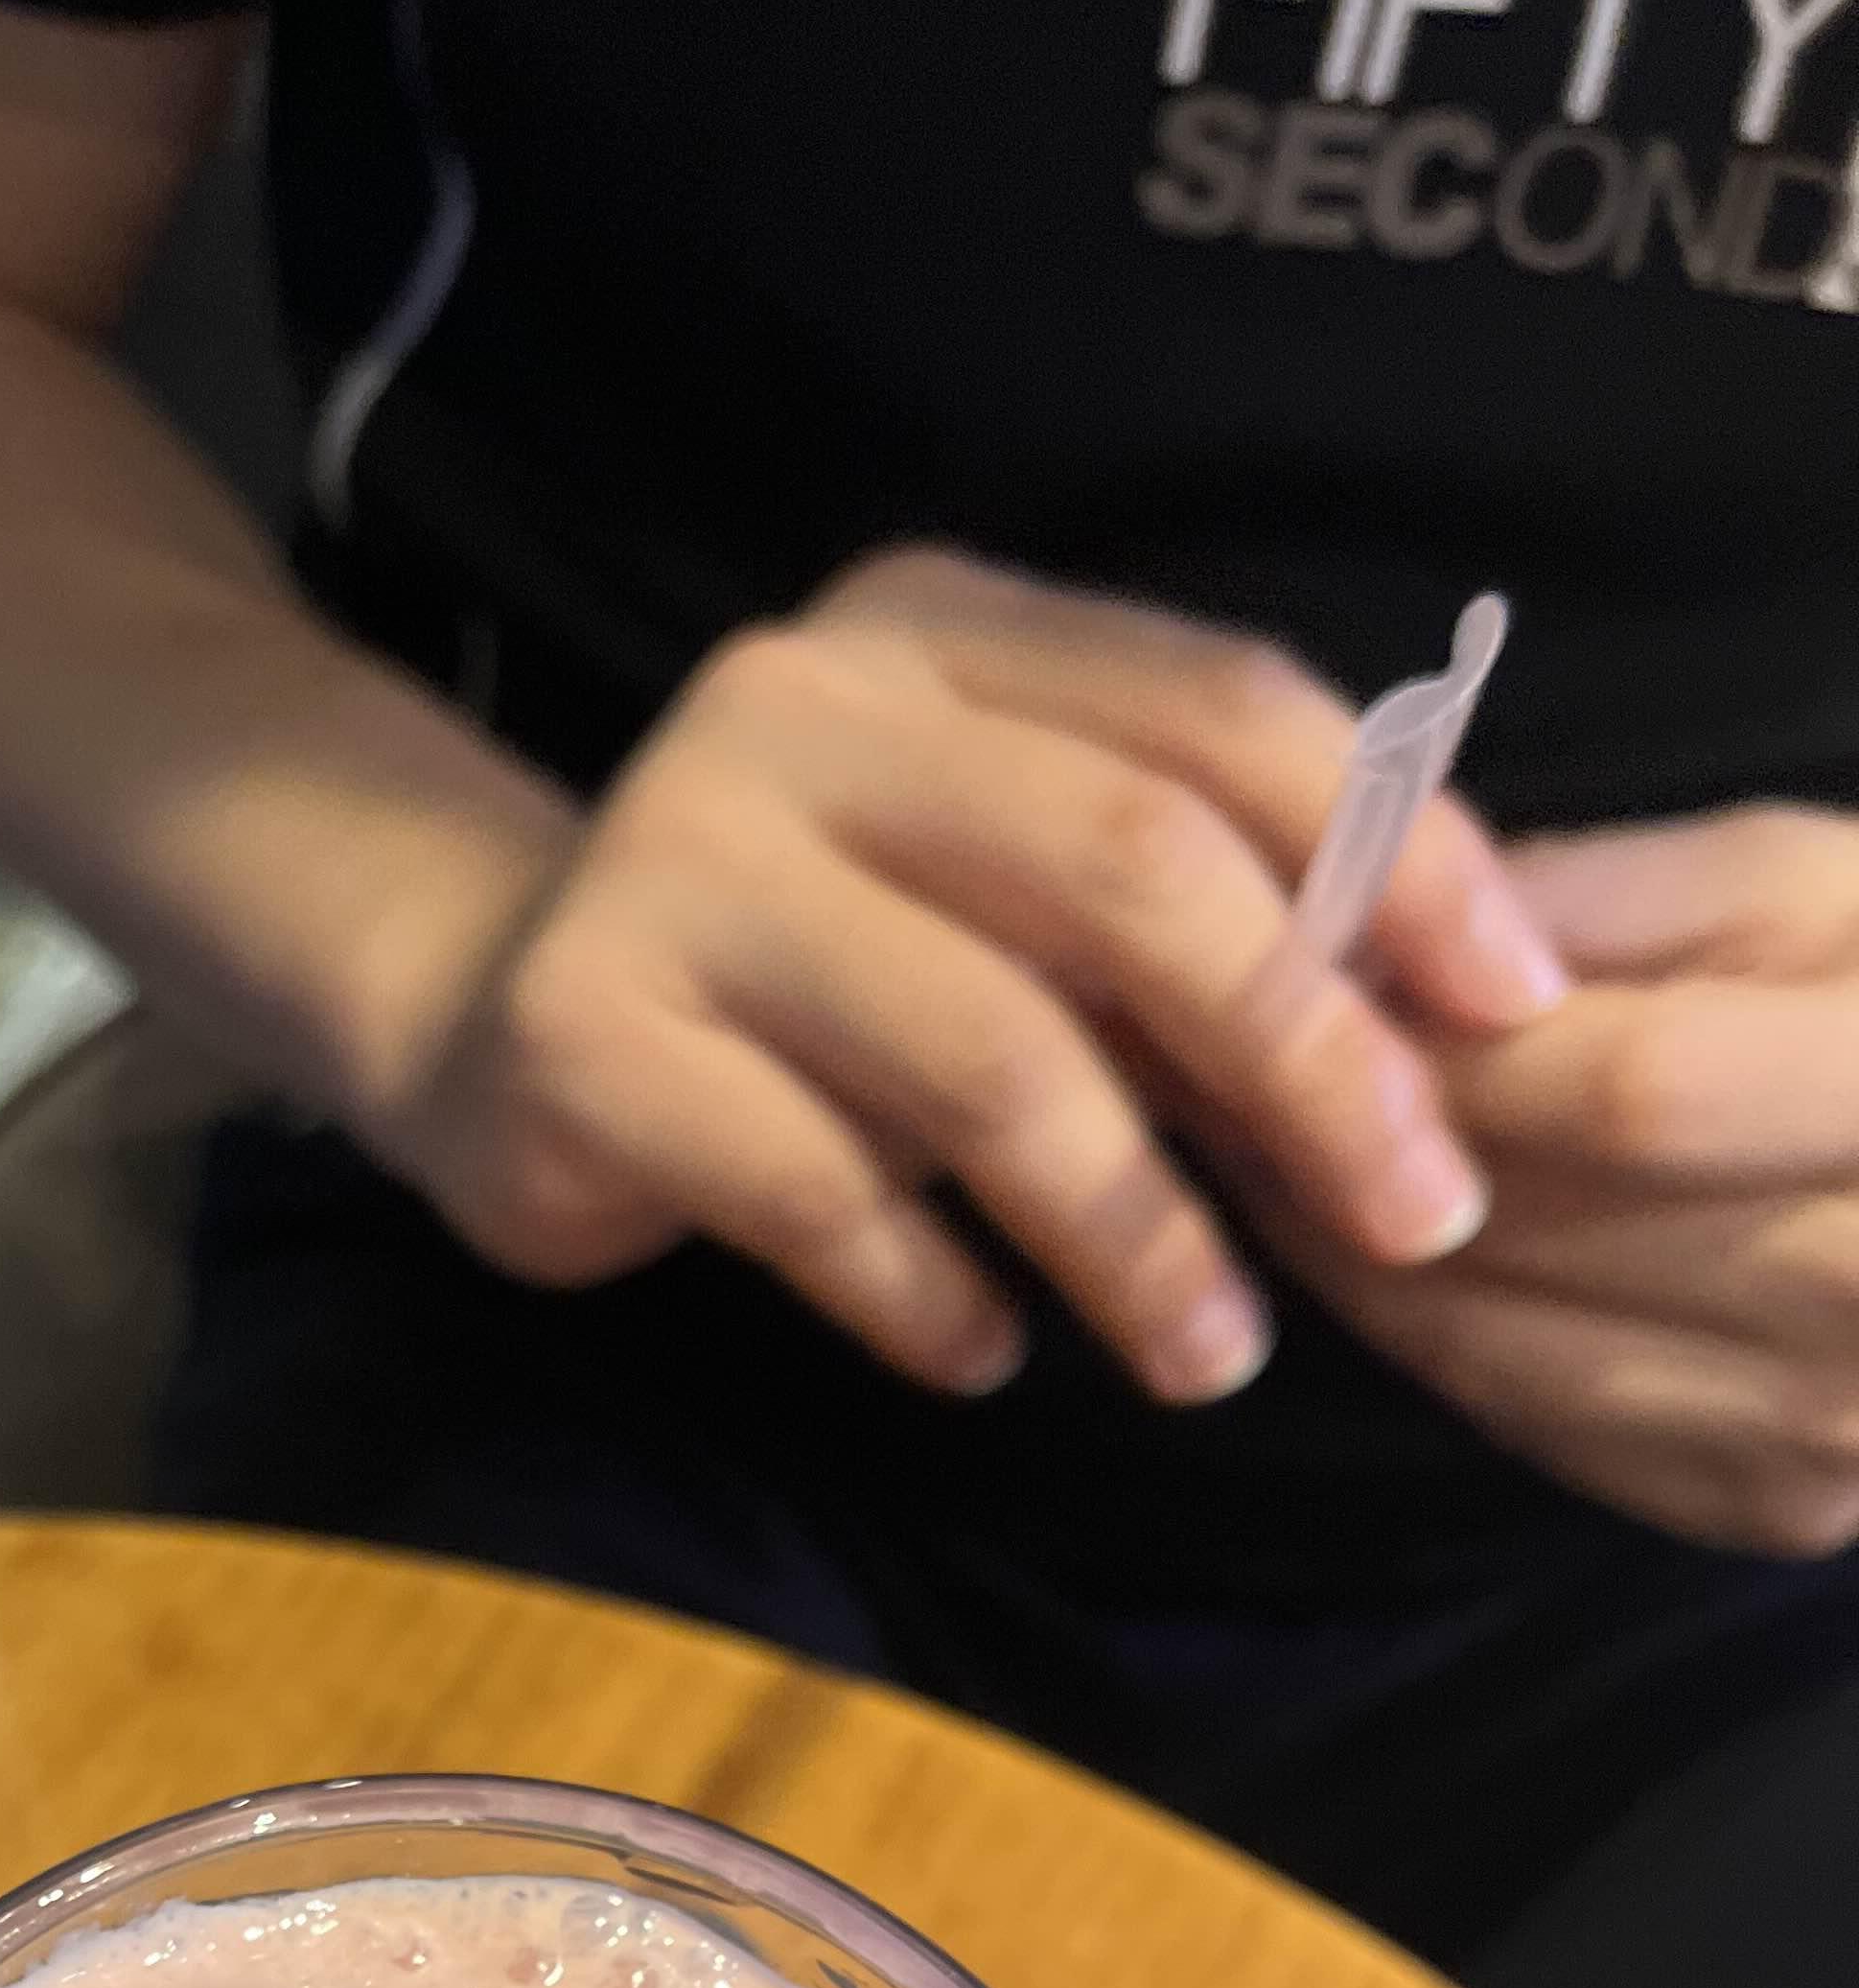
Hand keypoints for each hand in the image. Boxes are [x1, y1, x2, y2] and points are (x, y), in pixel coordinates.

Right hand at [359, 548, 1565, 1405]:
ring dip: (1135, 1234)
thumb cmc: (801, 963)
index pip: (1220, 712)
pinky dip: (930, 1297)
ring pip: (985, 1057)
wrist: (478, 1007)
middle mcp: (798, 710)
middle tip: (1416, 1220)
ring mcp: (672, 867)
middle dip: (1305, 1062)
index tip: (1507, 1021)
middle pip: (1130, 871)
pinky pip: (816, 1194)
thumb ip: (1169, 903)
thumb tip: (1446, 1028)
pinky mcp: (588, 1040)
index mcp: (935, 630)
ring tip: (1210, 1354)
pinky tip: (986, 1357)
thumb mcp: (987, 879)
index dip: (1395, 861)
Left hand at [1280, 807, 1858, 1557]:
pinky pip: (1535, 1417)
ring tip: (1275, 1162)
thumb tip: (1385, 914)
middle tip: (1237, 1078)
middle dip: (1370, 1151)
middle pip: (1552, 1231)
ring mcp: (1826, 1432)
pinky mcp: (1767, 1506)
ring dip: (1361, 1260)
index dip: (1451, 1047)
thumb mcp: (1811, 881)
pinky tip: (1381, 1257)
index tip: (1303, 993)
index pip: (1634, 1094)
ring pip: (1507, 1345)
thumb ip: (1607, 892)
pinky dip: (1432, 1337)